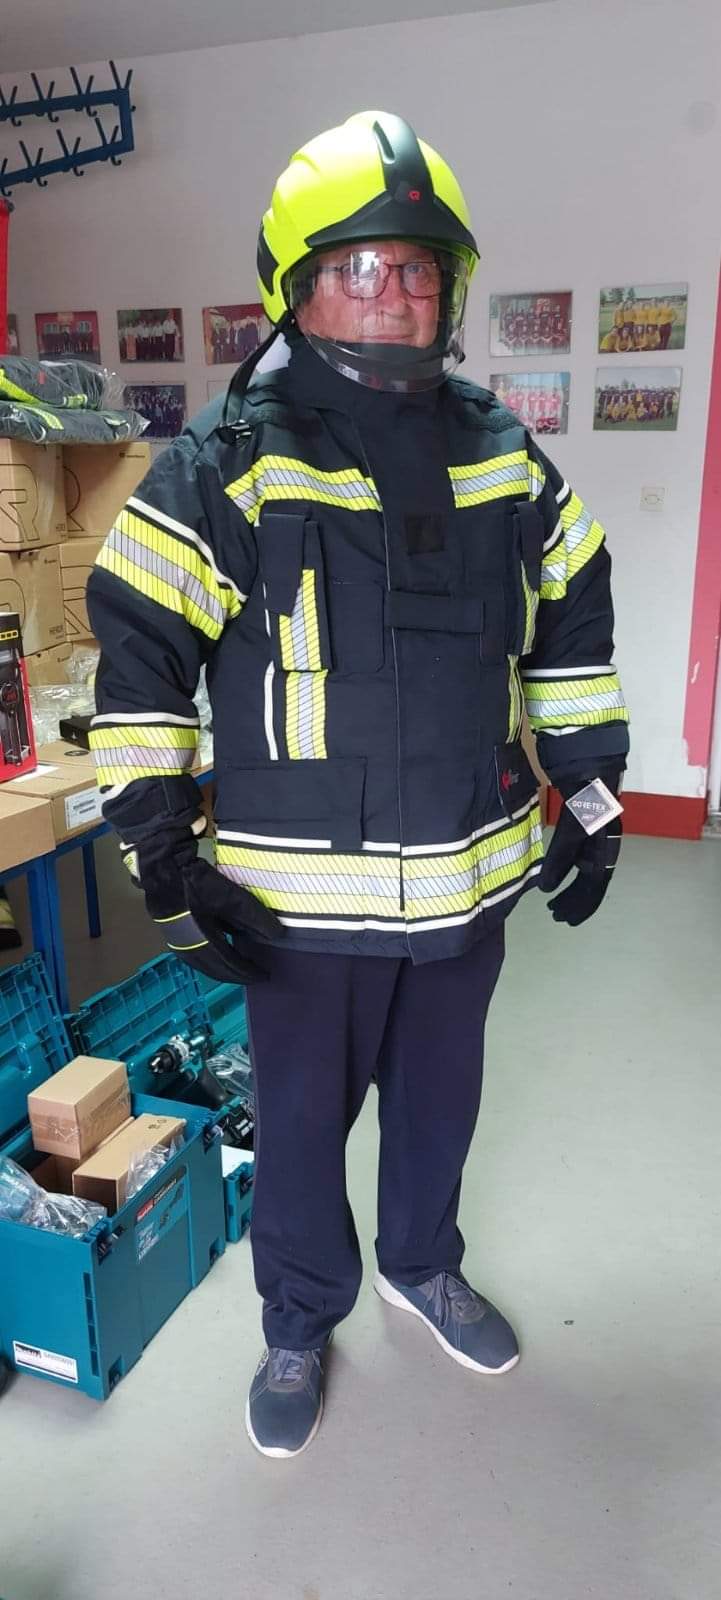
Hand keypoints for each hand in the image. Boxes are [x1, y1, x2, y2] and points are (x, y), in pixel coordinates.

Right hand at [126, 836, 282, 983]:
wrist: (164, 870)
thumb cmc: (197, 883)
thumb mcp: (231, 898)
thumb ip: (254, 917)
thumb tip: (277, 935)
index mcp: (204, 942)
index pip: (231, 964)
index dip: (249, 971)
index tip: (264, 974)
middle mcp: (190, 949)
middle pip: (217, 970)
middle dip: (237, 975)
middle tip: (254, 975)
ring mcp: (178, 944)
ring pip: (205, 966)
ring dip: (223, 970)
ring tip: (239, 967)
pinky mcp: (173, 937)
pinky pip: (196, 958)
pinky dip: (211, 962)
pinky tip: (218, 955)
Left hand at [539, 769, 622, 926]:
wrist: (589, 760)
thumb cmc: (586, 795)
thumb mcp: (573, 828)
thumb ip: (560, 857)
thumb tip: (546, 888)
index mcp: (606, 849)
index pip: (595, 886)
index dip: (582, 905)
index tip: (565, 920)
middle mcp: (601, 845)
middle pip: (589, 882)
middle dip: (573, 899)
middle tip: (554, 914)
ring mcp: (591, 835)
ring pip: (581, 869)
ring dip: (568, 886)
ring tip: (551, 900)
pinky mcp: (579, 823)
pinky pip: (573, 854)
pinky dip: (562, 866)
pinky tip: (551, 872)